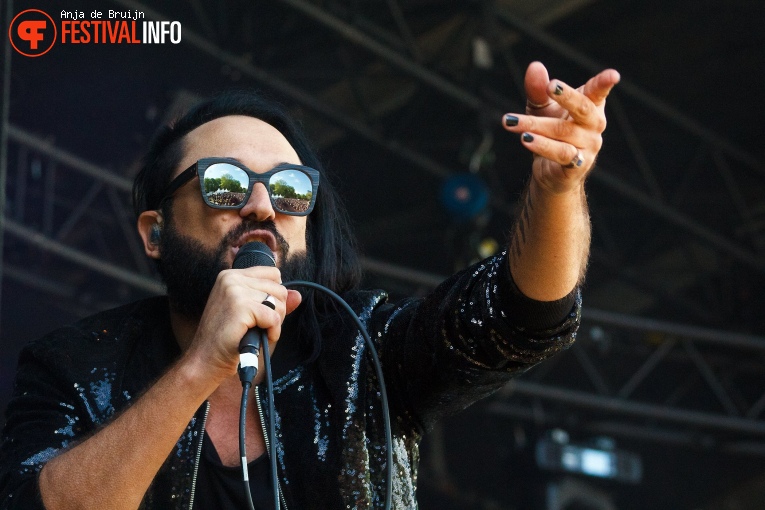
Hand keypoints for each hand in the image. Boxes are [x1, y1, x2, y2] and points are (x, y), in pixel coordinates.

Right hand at [185, 266, 301, 378]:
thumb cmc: (227, 338)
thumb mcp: (251, 314)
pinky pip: (273, 318)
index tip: (263, 311)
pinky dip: (273, 331)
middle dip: (277, 311)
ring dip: (275, 322)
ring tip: (259, 331)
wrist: (205, 360)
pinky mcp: (240, 307)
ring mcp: (234, 291)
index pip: (272, 273)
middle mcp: (231, 278)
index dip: (275, 295)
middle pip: (278, 288)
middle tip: (261, 326)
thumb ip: (274, 301)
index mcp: (230, 275)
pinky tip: (261, 337)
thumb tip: (298, 295)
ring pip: (278, 302)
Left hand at [502, 61, 619, 193]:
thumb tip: (535, 66)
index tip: (613, 76)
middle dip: (566, 96)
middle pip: (583, 108)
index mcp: (590, 106)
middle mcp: (594, 126)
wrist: (550, 173)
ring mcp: (588, 147)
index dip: (604, 84)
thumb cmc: (550, 133)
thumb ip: (538, 90)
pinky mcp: (577, 166)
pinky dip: (542, 146)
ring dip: (536, 126)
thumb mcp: (541, 109)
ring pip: (563, 132)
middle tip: (549, 85)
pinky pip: (561, 154)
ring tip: (512, 122)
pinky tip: (526, 139)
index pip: (598, 92)